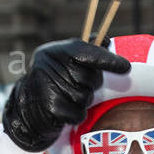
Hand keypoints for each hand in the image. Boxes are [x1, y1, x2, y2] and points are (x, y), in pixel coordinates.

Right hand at [1, 39, 130, 151]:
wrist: (27, 109)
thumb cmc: (53, 82)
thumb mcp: (64, 61)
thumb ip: (86, 51)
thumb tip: (106, 39)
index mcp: (55, 52)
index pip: (86, 52)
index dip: (108, 60)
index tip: (126, 67)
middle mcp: (49, 66)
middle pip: (90, 78)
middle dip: (90, 85)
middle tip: (78, 85)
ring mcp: (48, 87)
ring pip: (85, 97)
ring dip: (82, 101)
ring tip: (68, 98)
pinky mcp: (50, 108)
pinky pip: (78, 113)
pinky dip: (76, 115)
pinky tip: (65, 111)